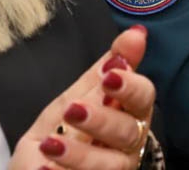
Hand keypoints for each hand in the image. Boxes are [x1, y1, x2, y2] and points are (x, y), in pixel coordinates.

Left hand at [10, 26, 154, 168]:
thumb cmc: (56, 136)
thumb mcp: (71, 100)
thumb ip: (102, 72)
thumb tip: (135, 33)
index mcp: (126, 115)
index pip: (143, 97)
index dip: (131, 86)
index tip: (110, 76)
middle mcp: (127, 144)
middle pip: (129, 130)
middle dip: (102, 119)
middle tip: (73, 110)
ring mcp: (115, 169)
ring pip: (111, 165)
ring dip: (79, 154)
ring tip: (49, 146)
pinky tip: (45, 168)